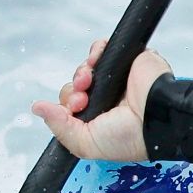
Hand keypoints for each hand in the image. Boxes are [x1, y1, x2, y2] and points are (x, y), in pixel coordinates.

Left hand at [32, 39, 172, 161]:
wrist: (156, 116)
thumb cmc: (130, 138)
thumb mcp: (86, 144)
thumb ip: (60, 128)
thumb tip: (37, 108)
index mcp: (100, 122)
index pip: (71, 108)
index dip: (66, 107)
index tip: (75, 109)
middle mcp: (108, 102)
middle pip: (75, 87)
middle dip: (73, 91)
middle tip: (82, 98)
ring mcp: (117, 81)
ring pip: (86, 68)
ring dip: (82, 72)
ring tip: (89, 80)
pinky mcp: (127, 61)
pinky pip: (102, 49)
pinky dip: (96, 50)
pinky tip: (98, 60)